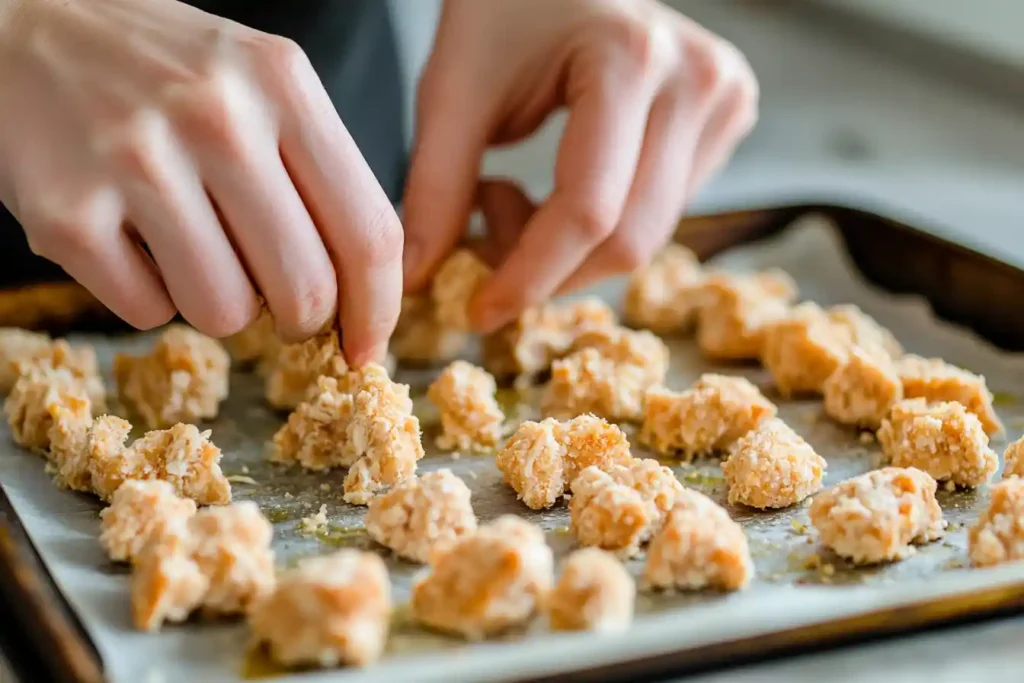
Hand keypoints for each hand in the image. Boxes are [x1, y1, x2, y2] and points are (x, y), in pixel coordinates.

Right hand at [0, 0, 401, 363]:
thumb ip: (320, 176)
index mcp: (281, 84)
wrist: (23, 26)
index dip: (377, 309)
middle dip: (300, 319)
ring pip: (227, 314)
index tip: (367, 346)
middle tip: (275, 299)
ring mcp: (136, 162)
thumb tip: (361, 295)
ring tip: (189, 245)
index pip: (368, 232)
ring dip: (218, 303)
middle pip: (305, 290)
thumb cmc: (161, 69)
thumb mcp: (260, 85)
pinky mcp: (67, 212)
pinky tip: (131, 237)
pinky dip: (147, 294)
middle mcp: (216, 117)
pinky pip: (148, 312)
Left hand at [403, 0, 756, 331]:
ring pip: (649, 234)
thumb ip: (436, 187)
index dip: (529, 277)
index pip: (587, 211)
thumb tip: (417, 280)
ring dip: (573, 250)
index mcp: (630, 59)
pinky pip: (664, 209)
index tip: (479, 310)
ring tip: (516, 197)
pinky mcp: (728, 112)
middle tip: (487, 242)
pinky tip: (564, 183)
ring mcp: (723, 96)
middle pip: (629, 238)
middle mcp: (698, 80)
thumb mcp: (455, 87)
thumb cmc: (501, 5)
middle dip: (551, 271)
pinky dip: (605, 223)